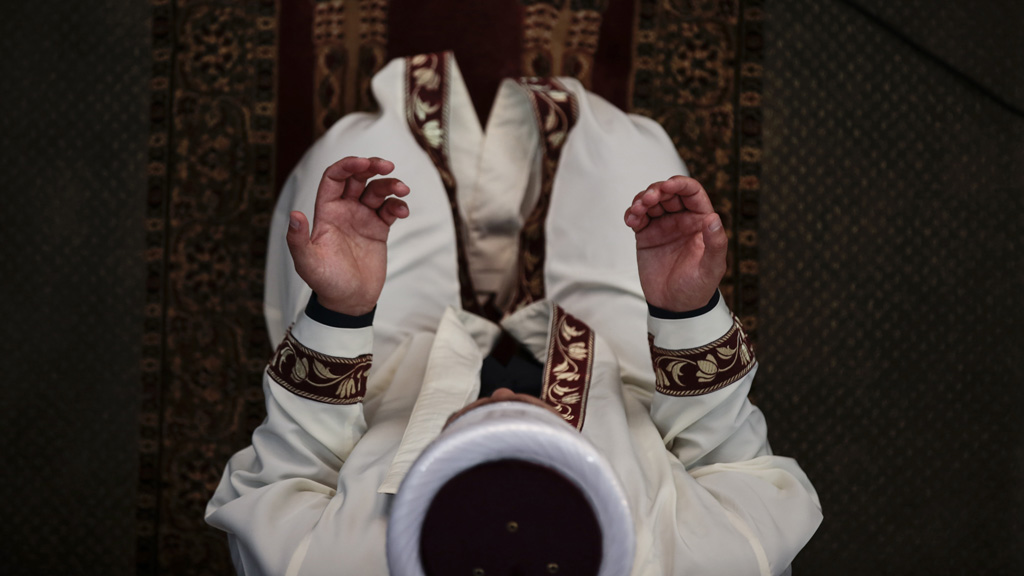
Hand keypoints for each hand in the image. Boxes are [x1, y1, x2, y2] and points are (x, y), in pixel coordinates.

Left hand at [286, 156, 409, 315]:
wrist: (350, 302)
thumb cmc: (326, 283)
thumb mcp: (308, 263)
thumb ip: (298, 239)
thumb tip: (295, 215)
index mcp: (326, 212)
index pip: (334, 178)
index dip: (348, 165)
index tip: (364, 163)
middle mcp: (344, 211)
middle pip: (358, 178)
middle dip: (372, 167)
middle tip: (388, 166)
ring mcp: (362, 219)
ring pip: (377, 191)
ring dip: (390, 185)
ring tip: (403, 189)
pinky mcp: (378, 229)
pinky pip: (389, 209)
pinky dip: (398, 205)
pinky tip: (402, 211)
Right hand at [623, 176, 726, 311]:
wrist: (675, 308)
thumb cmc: (698, 288)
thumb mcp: (711, 268)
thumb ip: (716, 244)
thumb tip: (714, 218)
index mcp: (700, 221)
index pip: (692, 193)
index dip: (680, 184)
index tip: (667, 186)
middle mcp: (682, 219)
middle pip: (668, 193)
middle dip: (656, 190)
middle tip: (648, 199)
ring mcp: (663, 226)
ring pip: (651, 201)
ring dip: (641, 199)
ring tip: (637, 210)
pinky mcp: (646, 235)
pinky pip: (637, 217)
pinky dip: (632, 213)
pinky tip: (630, 220)